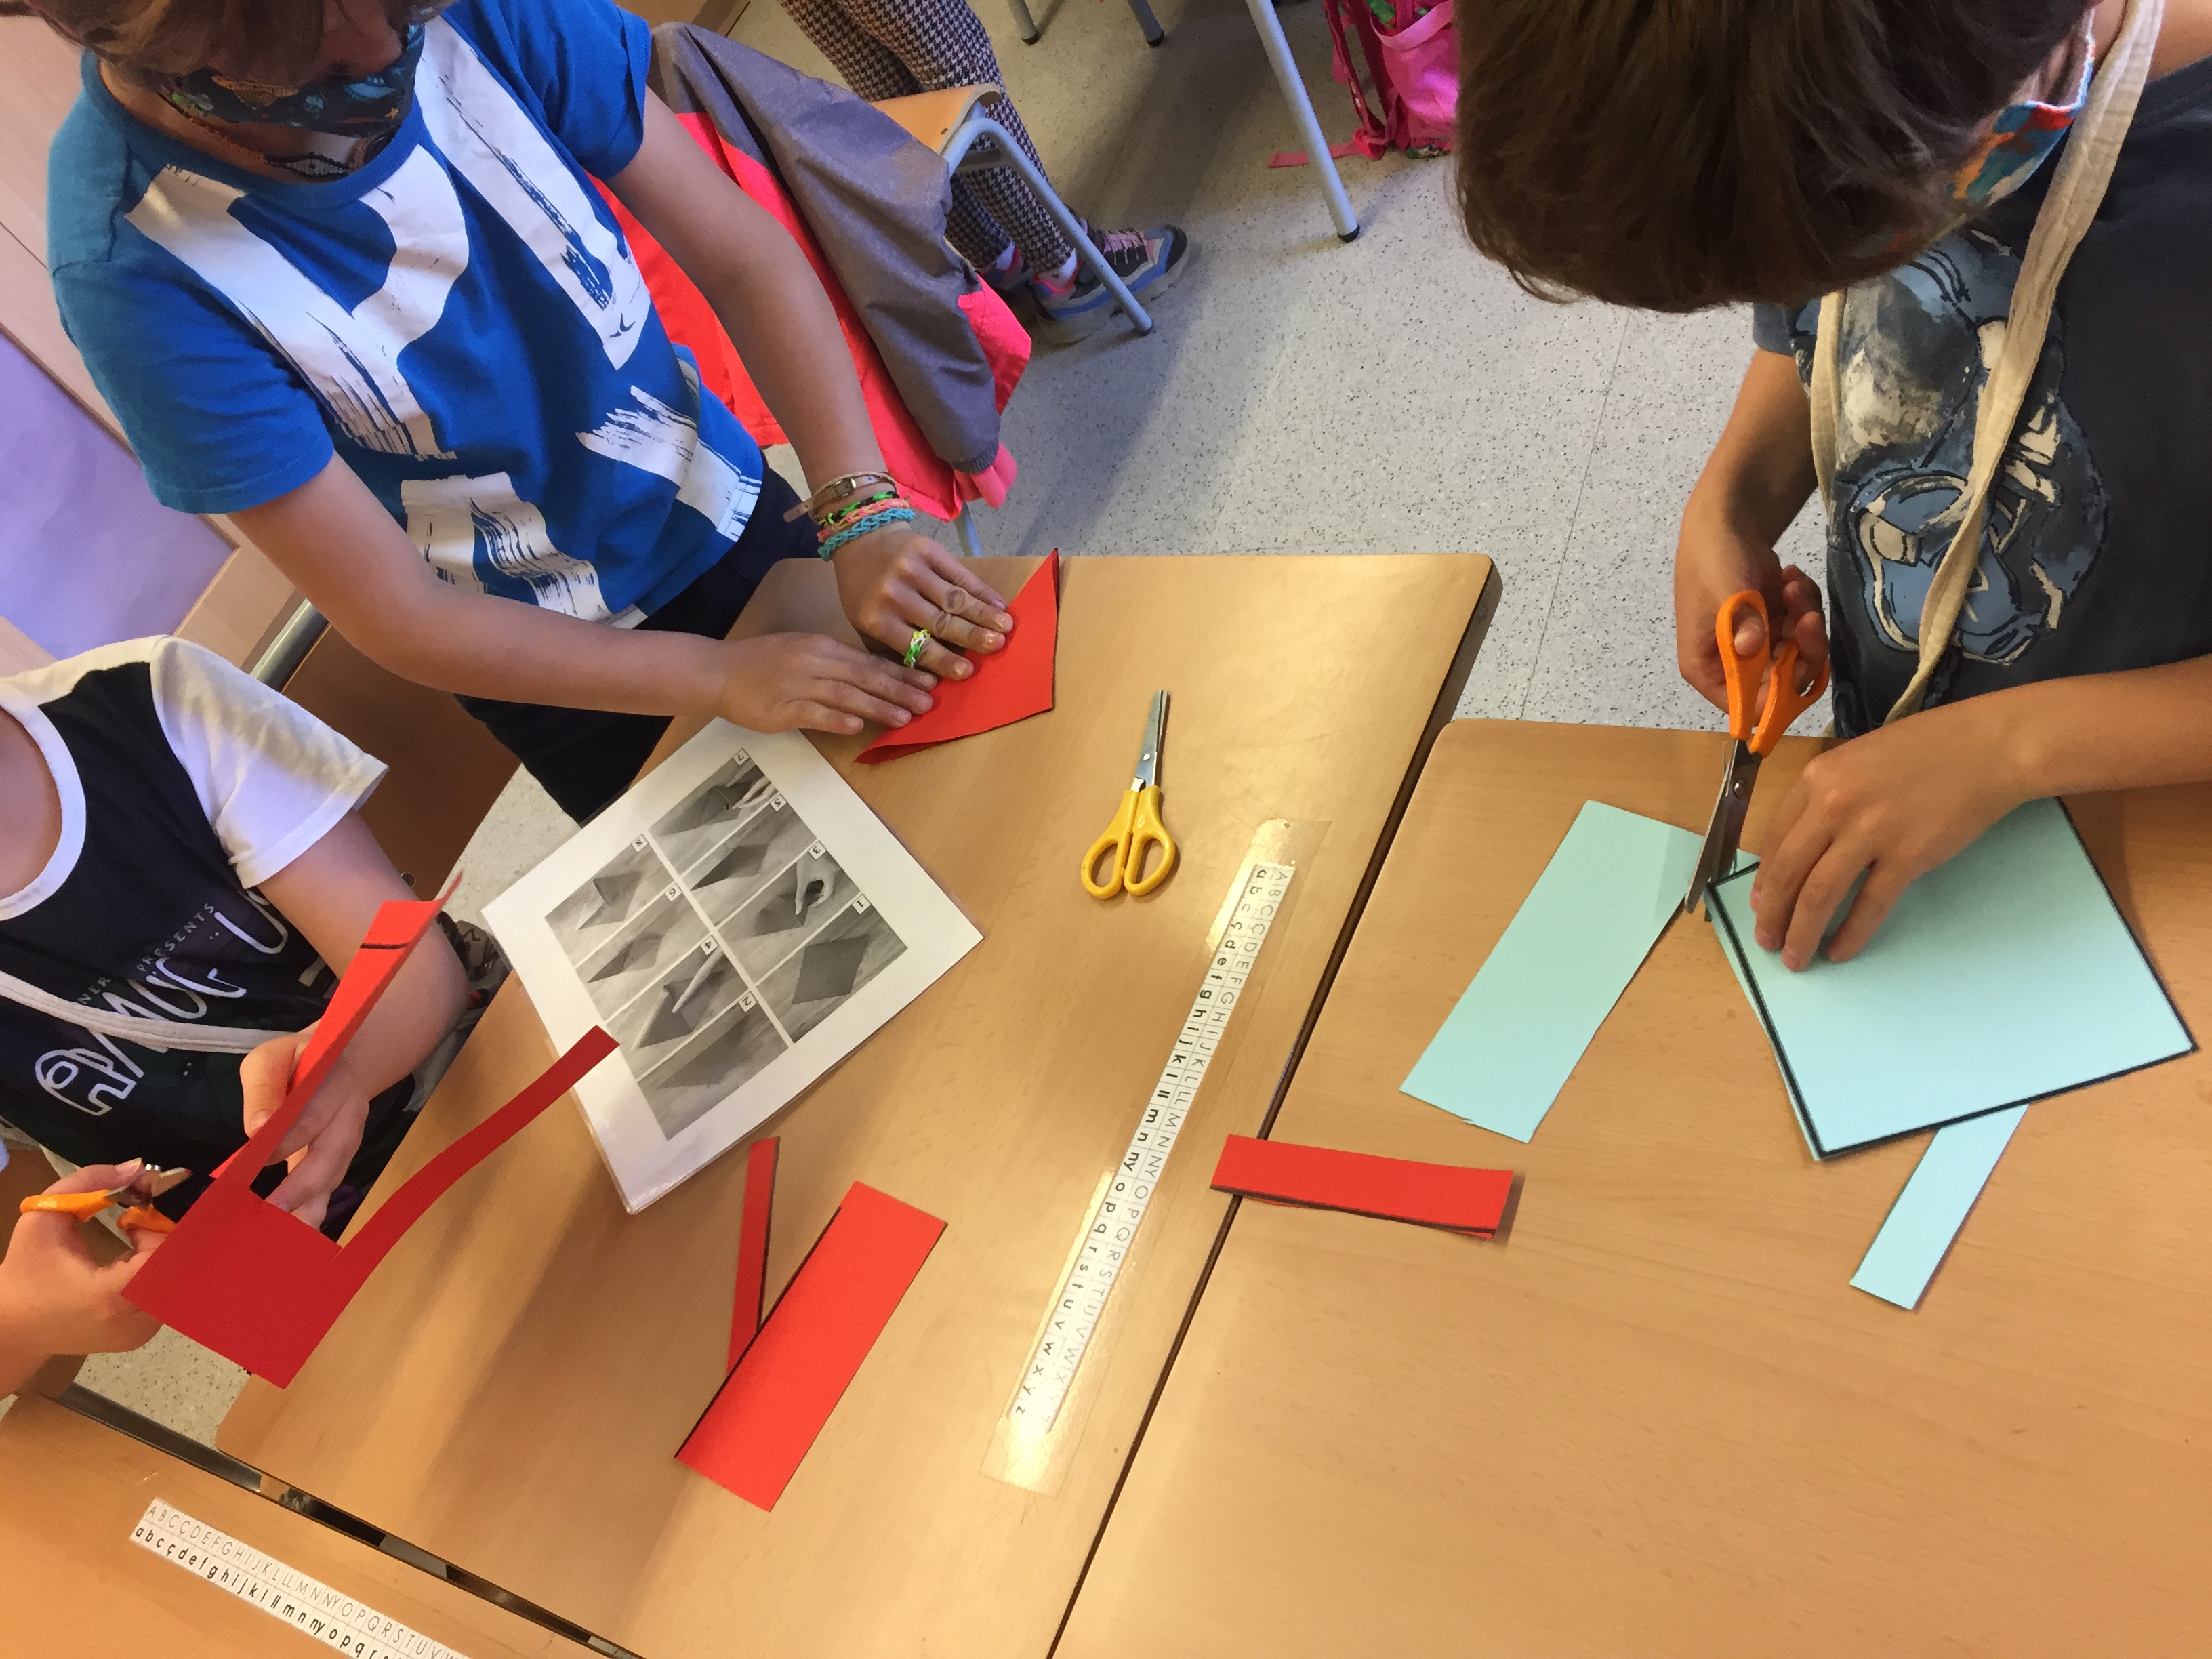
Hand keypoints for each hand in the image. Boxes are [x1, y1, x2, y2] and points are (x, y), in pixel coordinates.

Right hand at [0, 1164, 163, 1363]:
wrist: (12, 1328)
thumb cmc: (26, 1272)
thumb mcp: (45, 1218)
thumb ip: (89, 1184)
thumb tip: (140, 1168)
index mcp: (109, 1296)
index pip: (168, 1257)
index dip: (165, 1225)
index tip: (143, 1207)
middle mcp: (134, 1321)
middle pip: (182, 1268)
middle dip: (170, 1234)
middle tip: (141, 1219)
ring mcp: (141, 1333)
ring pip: (179, 1280)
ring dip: (166, 1251)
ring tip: (135, 1236)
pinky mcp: (141, 1336)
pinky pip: (167, 1294)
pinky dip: (160, 1270)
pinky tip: (133, 1258)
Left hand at [240, 1031, 371, 1230]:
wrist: (347, 1061)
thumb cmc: (299, 1061)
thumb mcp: (272, 1057)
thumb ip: (263, 1090)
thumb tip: (255, 1130)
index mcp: (332, 1086)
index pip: (307, 1118)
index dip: (282, 1142)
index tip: (249, 1166)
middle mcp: (348, 1118)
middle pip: (330, 1156)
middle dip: (302, 1187)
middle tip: (271, 1213)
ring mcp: (348, 1142)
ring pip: (334, 1177)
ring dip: (310, 1209)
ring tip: (283, 1239)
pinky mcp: (339, 1161)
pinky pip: (329, 1188)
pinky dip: (312, 1213)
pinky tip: (293, 1237)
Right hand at [715, 631, 935, 737]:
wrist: (719, 671)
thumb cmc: (763, 663)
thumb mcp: (803, 652)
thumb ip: (836, 664)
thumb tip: (875, 677)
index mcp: (821, 646)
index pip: (868, 661)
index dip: (900, 673)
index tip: (928, 681)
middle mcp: (813, 661)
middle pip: (863, 676)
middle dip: (899, 690)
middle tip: (927, 702)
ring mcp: (796, 684)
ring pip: (845, 694)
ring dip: (877, 706)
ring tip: (904, 717)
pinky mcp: (781, 707)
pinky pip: (813, 713)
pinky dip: (836, 718)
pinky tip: (857, 725)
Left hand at [829, 524, 1013, 680]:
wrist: (861, 540)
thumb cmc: (865, 591)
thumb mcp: (867, 623)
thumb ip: (895, 647)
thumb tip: (934, 676)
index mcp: (877, 620)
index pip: (918, 646)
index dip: (945, 660)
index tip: (967, 671)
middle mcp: (895, 595)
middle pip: (941, 622)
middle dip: (972, 636)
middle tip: (998, 647)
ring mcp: (913, 570)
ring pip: (955, 598)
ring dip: (984, 613)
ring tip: (1006, 626)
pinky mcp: (928, 550)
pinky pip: (960, 574)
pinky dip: (981, 590)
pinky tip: (998, 602)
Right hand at [1674, 512, 1826, 710]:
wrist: (1726, 523)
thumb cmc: (1714, 561)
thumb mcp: (1727, 591)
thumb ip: (1742, 622)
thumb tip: (1750, 647)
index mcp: (1707, 669)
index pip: (1744, 705)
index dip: (1776, 695)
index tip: (1797, 663)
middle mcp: (1733, 666)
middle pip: (1781, 683)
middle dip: (1801, 648)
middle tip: (1807, 615)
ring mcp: (1757, 646)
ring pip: (1799, 654)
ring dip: (1805, 618)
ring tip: (1791, 584)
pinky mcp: (1775, 626)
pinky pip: (1804, 631)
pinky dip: (1804, 605)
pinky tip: (1790, 579)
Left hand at [1750, 700, 2027, 968]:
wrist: (1989, 747)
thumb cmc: (1926, 750)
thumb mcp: (1857, 761)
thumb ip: (1826, 799)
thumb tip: (1801, 851)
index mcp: (1817, 779)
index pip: (1776, 841)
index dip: (1764, 882)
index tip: (1761, 908)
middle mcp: (1834, 804)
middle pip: (1789, 873)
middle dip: (1773, 916)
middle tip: (1768, 943)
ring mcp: (1870, 831)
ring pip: (1819, 894)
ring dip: (1803, 932)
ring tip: (1797, 958)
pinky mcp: (1908, 856)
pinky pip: (1870, 904)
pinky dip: (1851, 933)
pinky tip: (1840, 951)